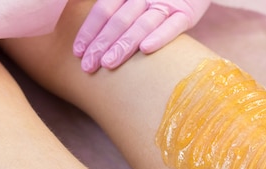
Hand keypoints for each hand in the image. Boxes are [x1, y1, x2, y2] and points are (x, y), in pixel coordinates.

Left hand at [73, 0, 210, 72]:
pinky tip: (145, 49)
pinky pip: (172, 27)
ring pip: (141, 24)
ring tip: (108, 64)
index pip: (103, 10)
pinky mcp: (186, 14)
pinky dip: (159, 37)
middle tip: (88, 66)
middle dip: (101, 44)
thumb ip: (115, 7)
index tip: (78, 52)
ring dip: (124, 45)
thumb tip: (92, 30)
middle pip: (118, 20)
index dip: (89, 30)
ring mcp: (166, 4)